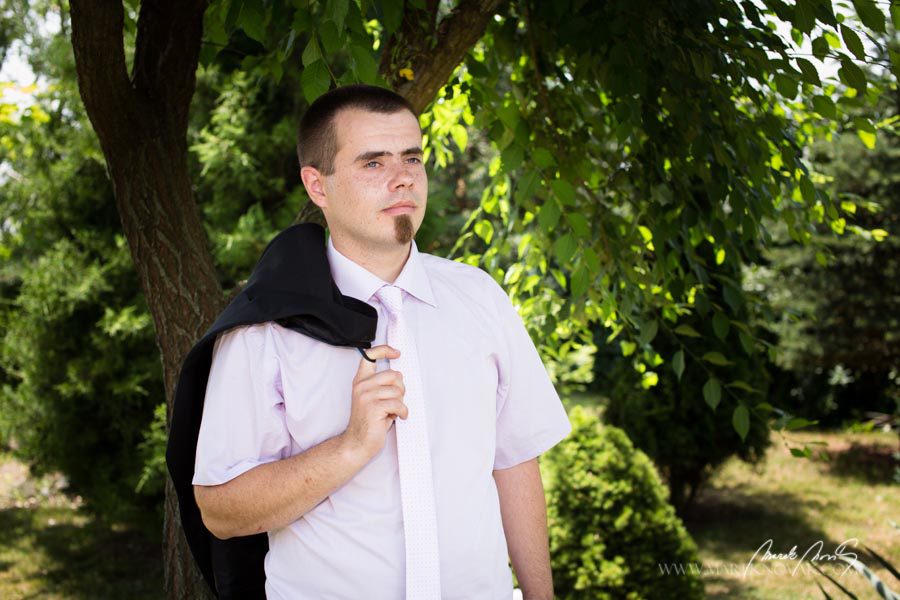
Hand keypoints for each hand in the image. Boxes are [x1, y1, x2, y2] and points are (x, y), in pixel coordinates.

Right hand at [341, 345, 407, 461]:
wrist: (357, 444)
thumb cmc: (369, 422)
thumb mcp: (372, 398)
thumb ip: (381, 385)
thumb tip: (399, 375)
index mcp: (361, 381)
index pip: (369, 355)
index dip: (384, 350)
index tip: (396, 353)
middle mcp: (362, 386)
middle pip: (394, 374)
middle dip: (401, 389)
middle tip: (395, 401)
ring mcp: (367, 396)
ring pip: (398, 391)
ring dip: (400, 404)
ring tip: (392, 412)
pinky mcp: (374, 407)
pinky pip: (399, 404)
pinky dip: (402, 412)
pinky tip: (397, 417)